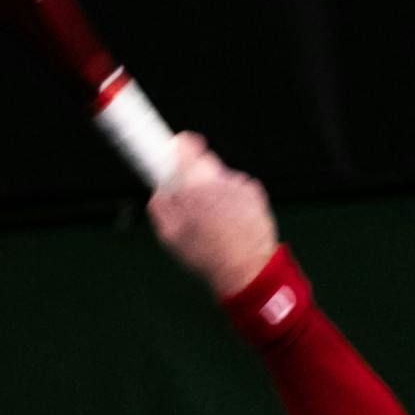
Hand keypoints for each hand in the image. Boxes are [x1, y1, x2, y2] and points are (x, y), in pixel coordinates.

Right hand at [147, 131, 279, 298]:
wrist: (247, 269)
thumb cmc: (206, 255)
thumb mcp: (170, 236)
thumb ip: (160, 205)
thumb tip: (160, 187)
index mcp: (194, 187)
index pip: (186, 145)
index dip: (178, 146)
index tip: (174, 149)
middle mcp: (219, 180)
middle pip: (203, 163)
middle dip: (195, 177)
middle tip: (192, 199)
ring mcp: (239, 185)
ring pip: (220, 178)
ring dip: (215, 192)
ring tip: (216, 220)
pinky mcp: (255, 192)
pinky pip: (237, 187)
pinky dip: (232, 199)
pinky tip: (231, 221)